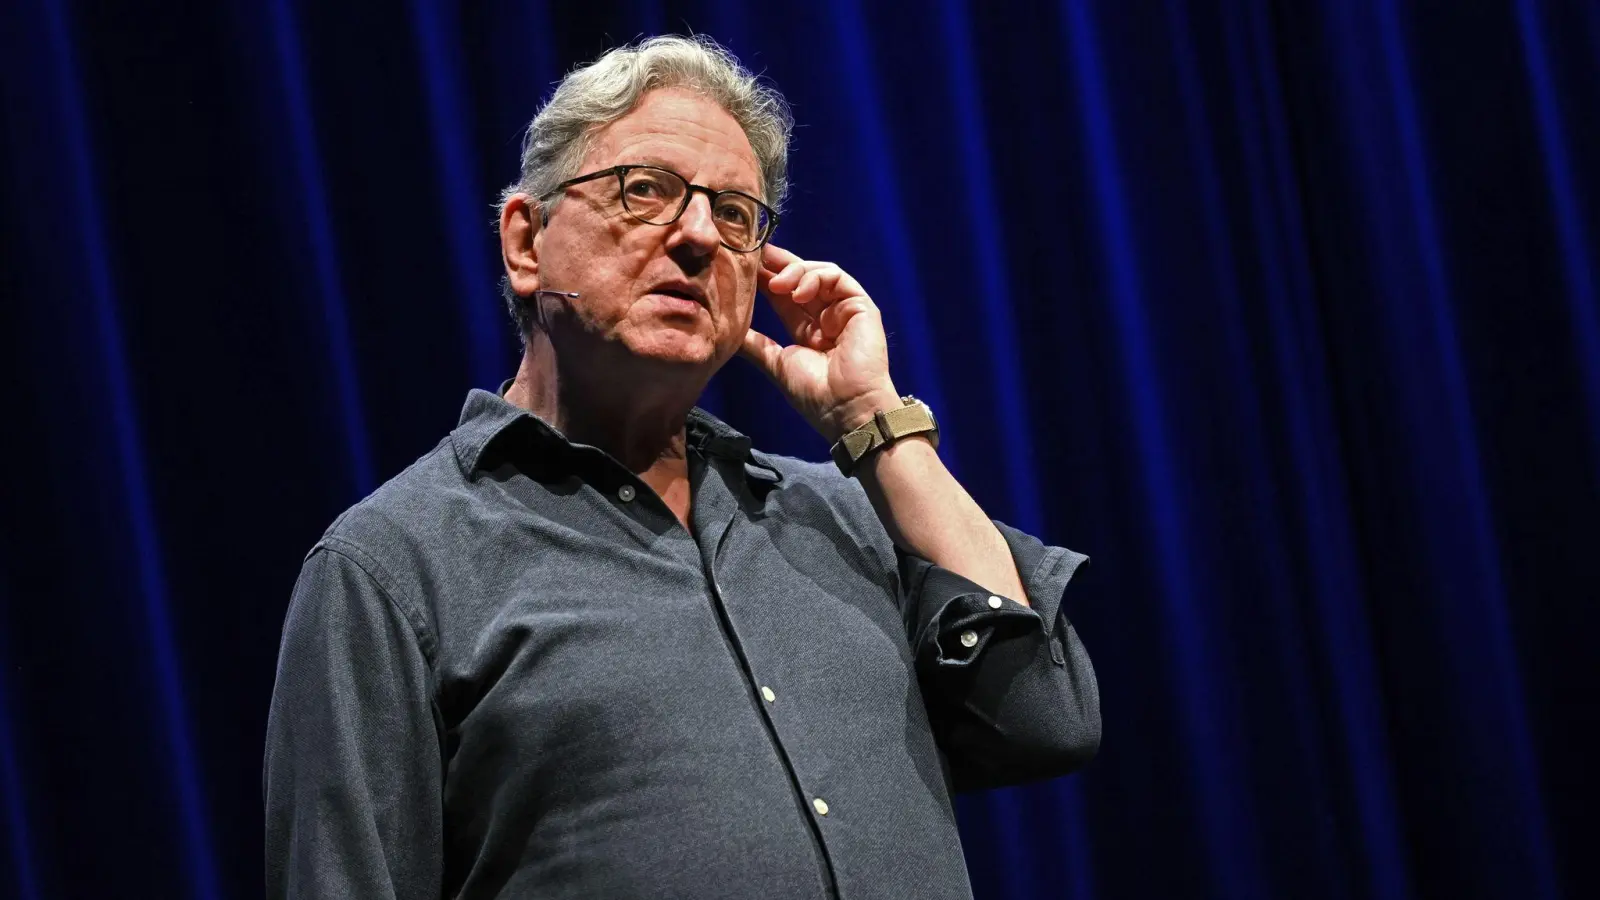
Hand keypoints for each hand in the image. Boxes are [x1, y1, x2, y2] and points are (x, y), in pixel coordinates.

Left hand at [740, 244, 901, 442]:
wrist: (845, 410)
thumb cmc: (815, 393)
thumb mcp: (776, 364)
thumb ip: (755, 345)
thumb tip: (726, 331)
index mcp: (807, 329)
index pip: (784, 295)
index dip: (765, 279)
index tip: (743, 267)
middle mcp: (826, 315)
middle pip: (801, 278)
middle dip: (777, 264)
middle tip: (755, 254)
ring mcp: (844, 309)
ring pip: (819, 272)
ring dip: (794, 272)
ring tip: (775, 284)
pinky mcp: (860, 305)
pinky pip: (837, 278)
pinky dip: (815, 277)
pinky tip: (797, 291)